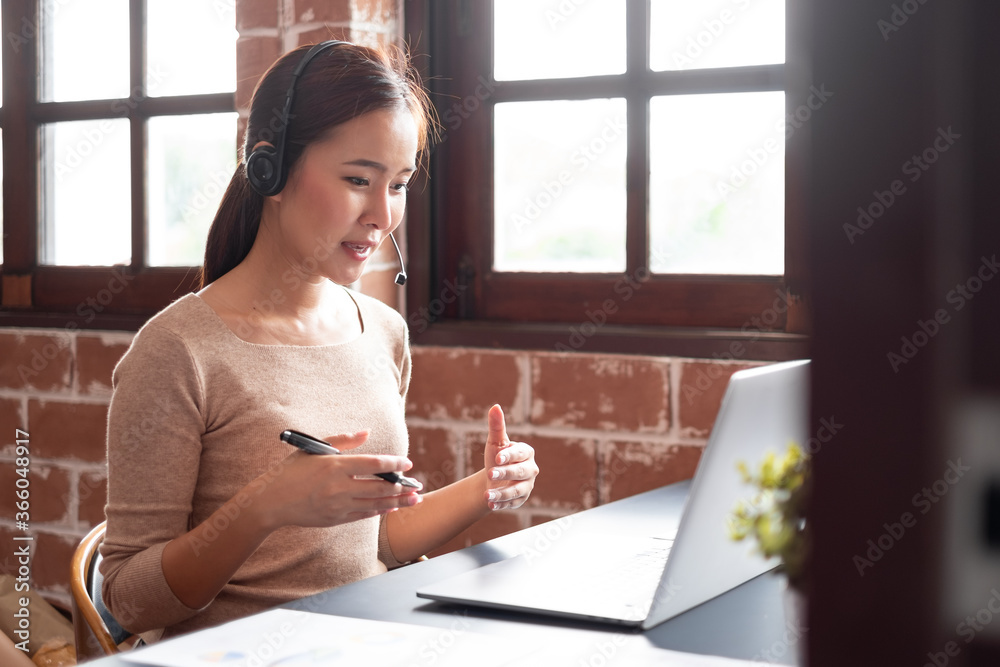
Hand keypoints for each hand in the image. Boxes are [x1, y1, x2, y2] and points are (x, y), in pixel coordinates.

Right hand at [253, 431, 420, 529]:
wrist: (271, 501)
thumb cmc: (292, 470)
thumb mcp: (314, 449)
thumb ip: (343, 441)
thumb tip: (367, 432)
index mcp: (335, 466)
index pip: (373, 464)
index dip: (393, 464)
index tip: (407, 463)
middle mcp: (338, 487)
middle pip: (379, 487)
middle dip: (402, 487)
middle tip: (418, 486)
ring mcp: (338, 505)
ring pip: (375, 504)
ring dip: (398, 502)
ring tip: (414, 501)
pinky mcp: (335, 519)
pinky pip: (363, 515)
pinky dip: (379, 511)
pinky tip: (391, 508)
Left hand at [483, 405, 537, 510]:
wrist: (493, 479)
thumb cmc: (497, 456)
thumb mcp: (495, 442)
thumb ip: (496, 426)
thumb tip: (495, 406)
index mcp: (526, 453)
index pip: (521, 453)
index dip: (509, 456)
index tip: (497, 457)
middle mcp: (530, 470)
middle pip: (520, 472)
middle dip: (505, 473)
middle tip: (490, 474)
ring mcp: (527, 486)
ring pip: (517, 490)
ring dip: (502, 494)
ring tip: (487, 496)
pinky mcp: (521, 499)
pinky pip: (512, 503)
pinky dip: (501, 504)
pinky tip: (490, 505)